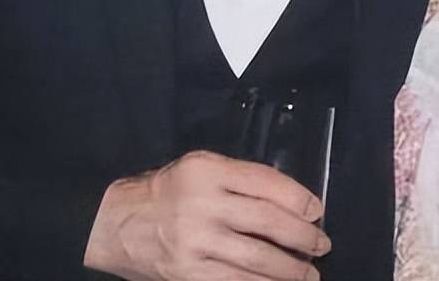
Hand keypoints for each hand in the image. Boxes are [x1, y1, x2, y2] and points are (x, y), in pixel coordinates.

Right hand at [84, 150, 329, 279]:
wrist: (117, 224)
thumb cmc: (167, 192)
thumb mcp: (199, 168)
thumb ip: (238, 179)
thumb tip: (290, 201)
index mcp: (207, 170)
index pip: (265, 182)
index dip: (298, 198)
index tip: (316, 211)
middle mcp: (202, 203)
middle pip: (267, 221)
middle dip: (302, 237)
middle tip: (321, 245)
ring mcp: (195, 242)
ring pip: (257, 259)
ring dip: (291, 270)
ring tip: (309, 274)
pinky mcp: (189, 275)